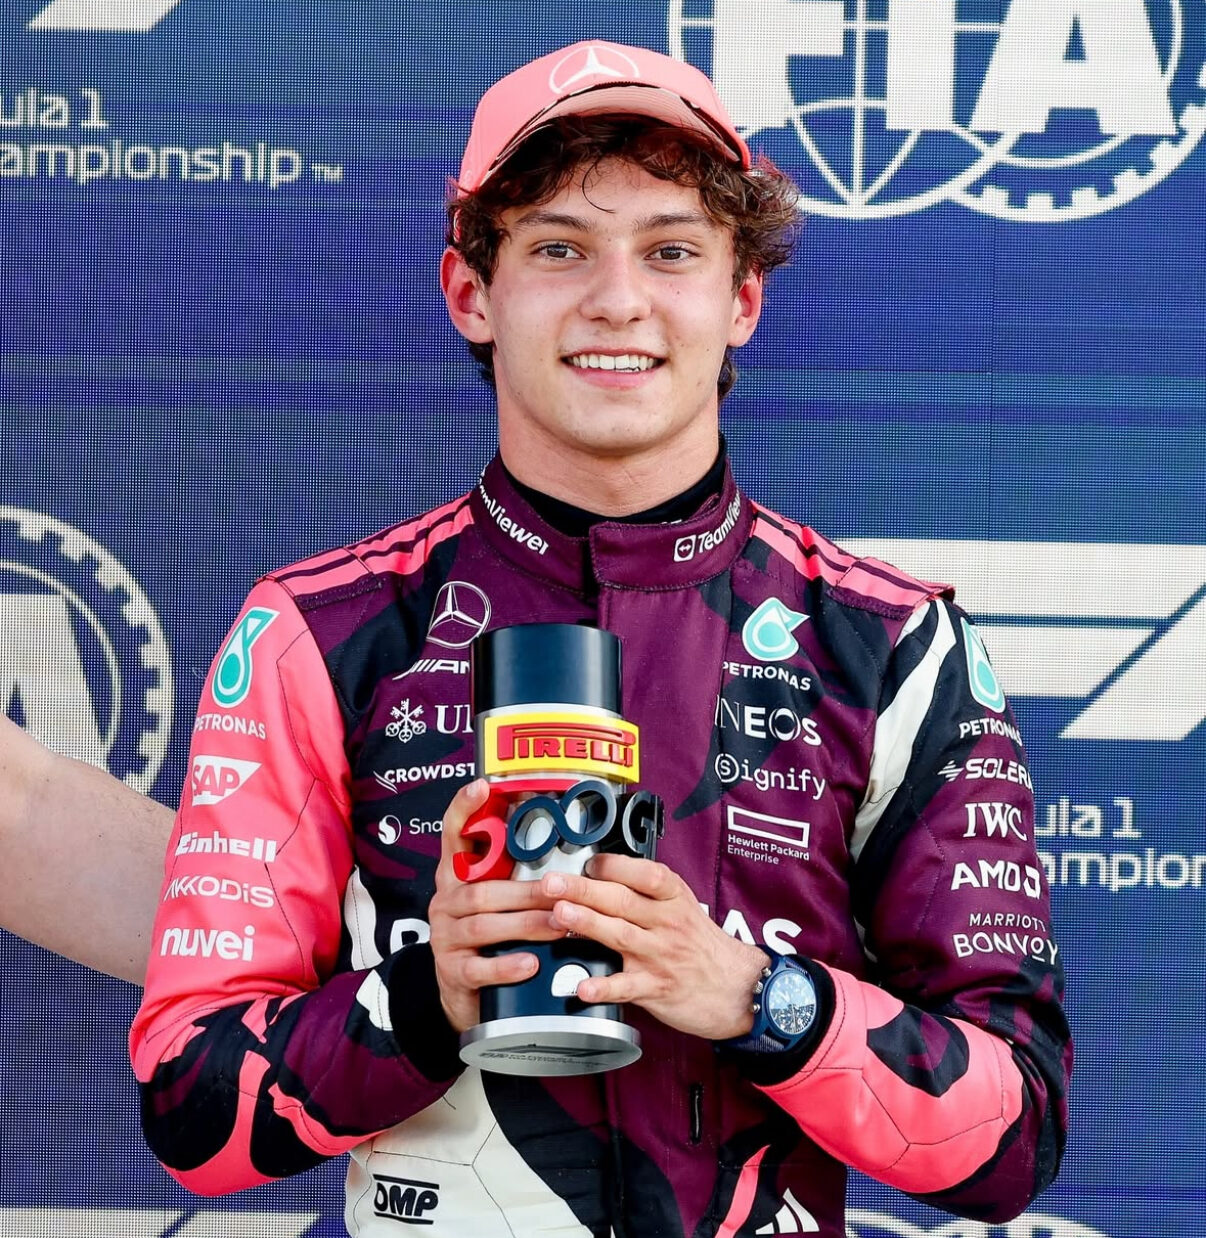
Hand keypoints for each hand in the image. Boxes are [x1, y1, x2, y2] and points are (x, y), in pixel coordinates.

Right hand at [428, 780, 566, 1032]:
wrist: (465, 994)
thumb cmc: (490, 937)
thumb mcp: (498, 900)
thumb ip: (516, 873)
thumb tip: (559, 839)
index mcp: (457, 877)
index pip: (453, 834)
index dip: (465, 808)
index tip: (483, 785)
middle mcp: (446, 902)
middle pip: (482, 890)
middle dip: (526, 890)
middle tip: (560, 889)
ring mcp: (446, 938)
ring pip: (484, 925)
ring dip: (526, 924)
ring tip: (559, 925)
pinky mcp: (453, 973)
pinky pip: (479, 968)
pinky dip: (507, 965)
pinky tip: (531, 963)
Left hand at [540, 853, 769, 1040]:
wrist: (736, 987)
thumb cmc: (700, 943)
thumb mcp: (682, 905)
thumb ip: (646, 891)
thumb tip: (601, 871)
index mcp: (673, 898)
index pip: (645, 873)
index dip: (615, 865)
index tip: (588, 862)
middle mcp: (667, 923)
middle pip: (622, 901)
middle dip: (583, 890)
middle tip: (552, 883)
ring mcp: (661, 956)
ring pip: (620, 935)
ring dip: (587, 924)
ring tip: (559, 914)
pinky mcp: (656, 987)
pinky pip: (626, 987)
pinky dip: (604, 987)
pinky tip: (582, 986)